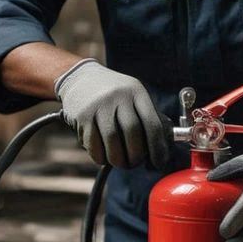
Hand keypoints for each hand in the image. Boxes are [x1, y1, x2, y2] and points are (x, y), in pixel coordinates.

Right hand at [55, 60, 170, 168]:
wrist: (80, 78)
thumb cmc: (114, 95)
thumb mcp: (133, 96)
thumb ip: (147, 118)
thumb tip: (161, 149)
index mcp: (136, 91)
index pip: (152, 123)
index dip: (158, 147)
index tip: (159, 163)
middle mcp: (118, 96)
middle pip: (132, 132)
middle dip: (136, 155)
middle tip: (135, 163)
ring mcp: (99, 105)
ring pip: (112, 140)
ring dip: (118, 159)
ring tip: (120, 162)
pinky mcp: (82, 115)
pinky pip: (93, 144)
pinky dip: (101, 157)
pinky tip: (104, 157)